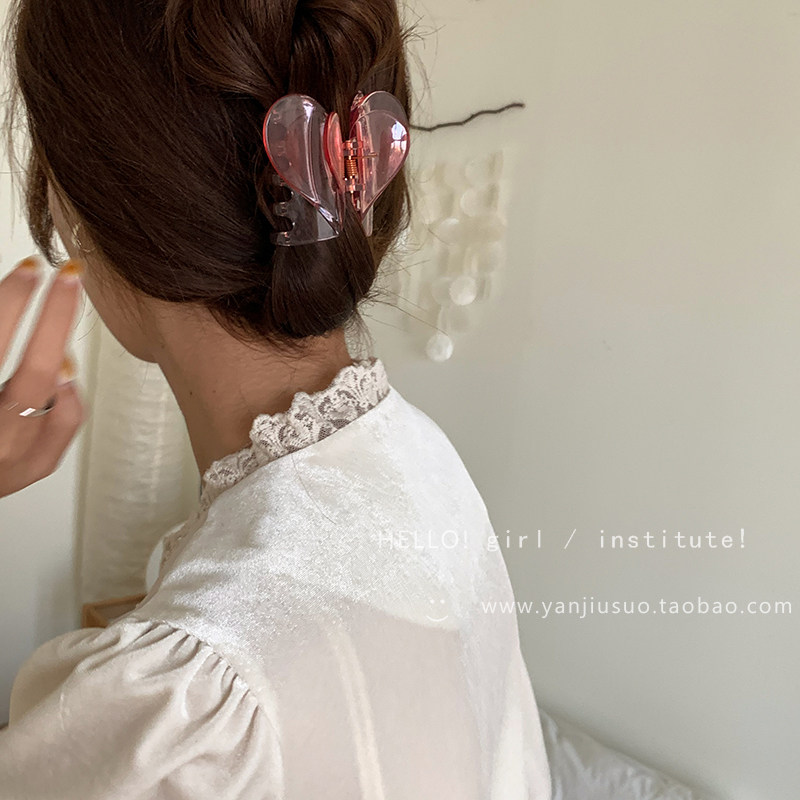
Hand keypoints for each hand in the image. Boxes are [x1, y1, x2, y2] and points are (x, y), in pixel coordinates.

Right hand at [0, 256, 86, 497]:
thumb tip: (19, 291)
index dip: (12, 302)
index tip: (30, 269)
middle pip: (35, 373)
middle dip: (56, 317)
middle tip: (69, 276)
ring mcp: (15, 460)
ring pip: (59, 396)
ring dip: (60, 352)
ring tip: (51, 326)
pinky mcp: (36, 465)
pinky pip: (68, 415)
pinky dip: (65, 385)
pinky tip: (55, 371)